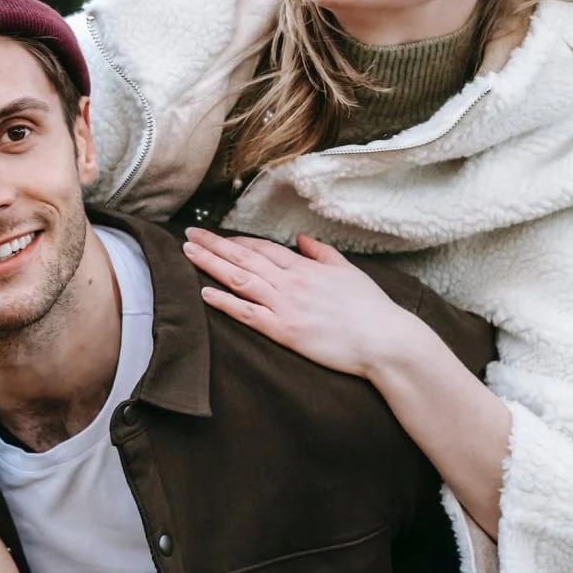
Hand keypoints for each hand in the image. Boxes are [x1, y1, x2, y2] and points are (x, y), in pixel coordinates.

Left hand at [182, 227, 431, 378]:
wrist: (383, 339)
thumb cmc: (370, 307)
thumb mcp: (347, 271)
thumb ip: (321, 253)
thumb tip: (301, 239)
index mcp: (305, 267)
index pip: (263, 248)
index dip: (237, 241)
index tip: (217, 236)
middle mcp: (291, 282)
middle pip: (244, 258)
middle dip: (214, 245)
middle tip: (189, 234)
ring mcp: (286, 306)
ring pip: (240, 280)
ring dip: (211, 265)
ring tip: (188, 253)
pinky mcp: (285, 331)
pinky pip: (248, 314)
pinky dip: (225, 302)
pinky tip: (205, 293)